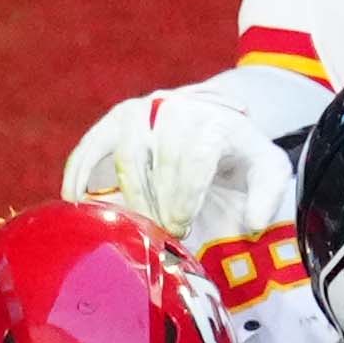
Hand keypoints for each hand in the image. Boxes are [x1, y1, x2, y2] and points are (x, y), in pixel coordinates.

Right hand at [63, 91, 284, 248]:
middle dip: (158, 204)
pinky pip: (92, 145)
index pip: (194, 158)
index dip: (184, 199)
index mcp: (214, 120)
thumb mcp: (268, 170)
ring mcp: (143, 111)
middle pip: (159, 160)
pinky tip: (75, 201)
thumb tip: (252, 224)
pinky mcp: (116, 120)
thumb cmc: (240, 154)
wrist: (217, 119)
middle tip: (160, 234)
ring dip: (129, 197)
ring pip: (127, 154)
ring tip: (135, 224)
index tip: (181, 229)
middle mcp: (177, 108)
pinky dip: (79, 172)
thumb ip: (268, 196)